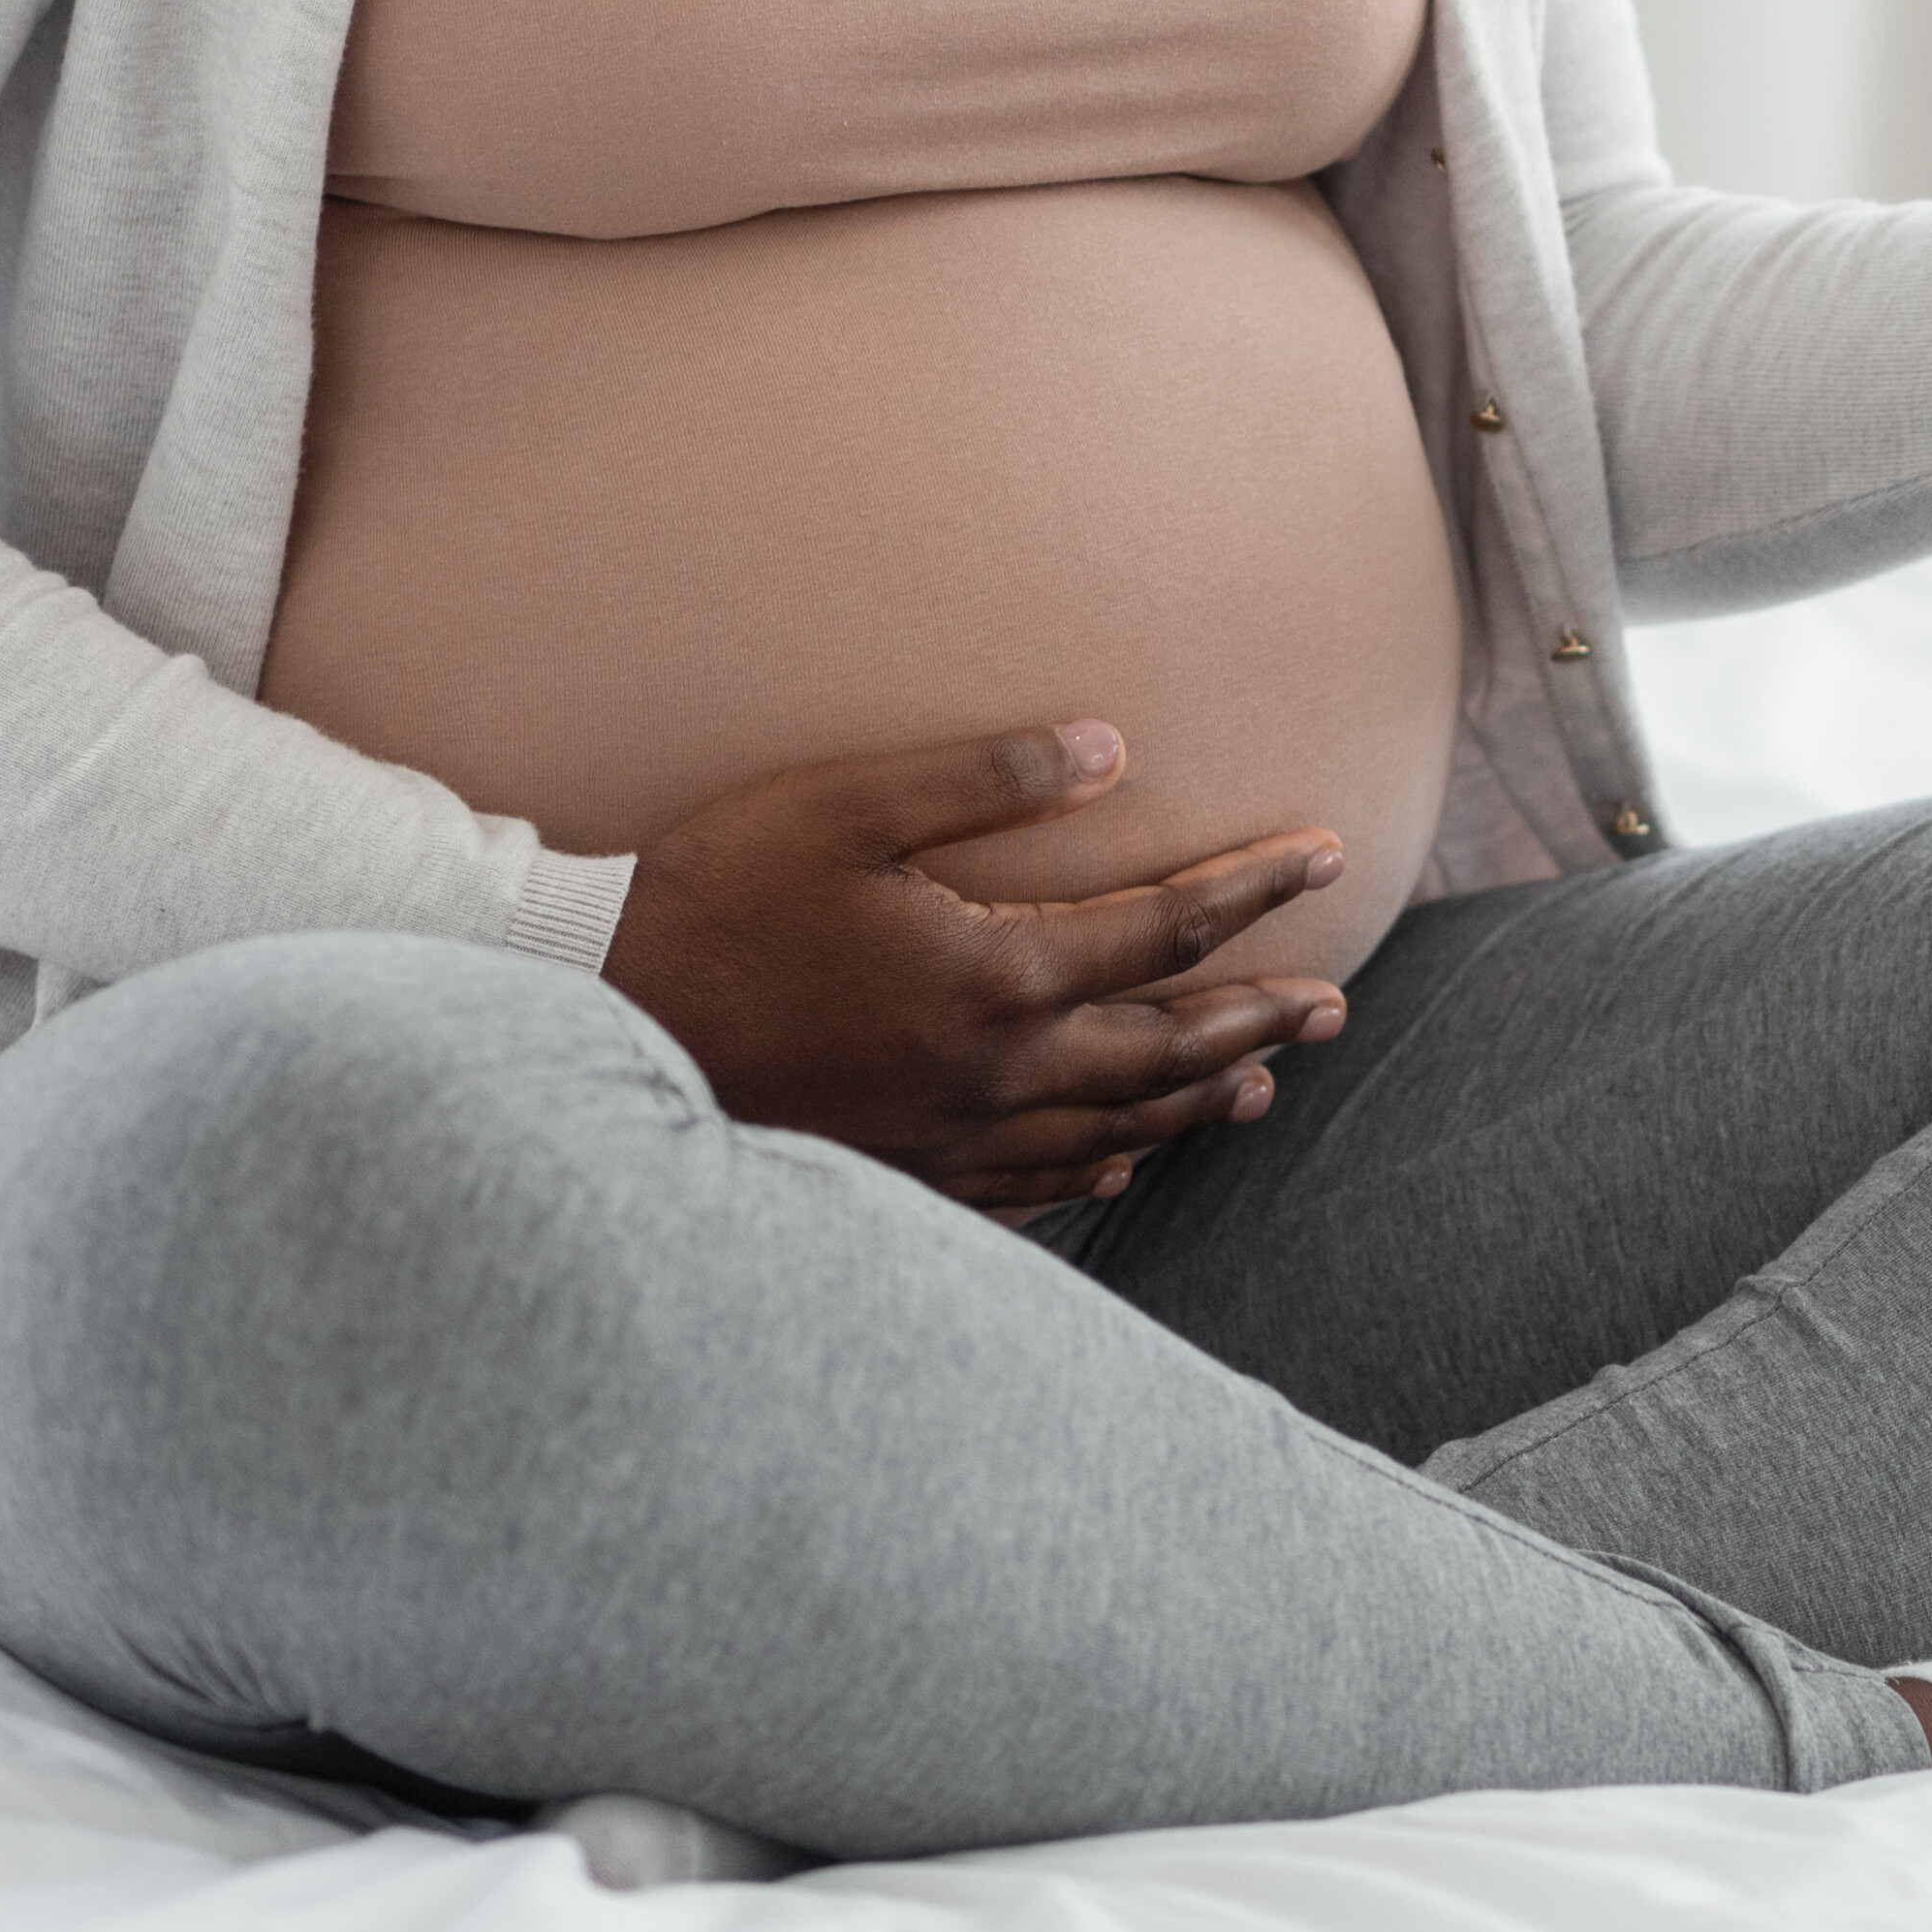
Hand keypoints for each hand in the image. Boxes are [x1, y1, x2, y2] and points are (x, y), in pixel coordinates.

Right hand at [603, 719, 1352, 1211]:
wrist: (596, 1020)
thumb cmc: (718, 895)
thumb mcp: (849, 807)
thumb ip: (988, 779)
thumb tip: (1112, 746)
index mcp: (996, 974)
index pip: (1168, 928)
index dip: (1259, 891)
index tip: (1332, 856)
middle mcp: (993, 1071)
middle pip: (1165, 1048)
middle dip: (1259, 1020)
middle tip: (1334, 1007)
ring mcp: (949, 1137)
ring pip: (1112, 1129)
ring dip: (1197, 1103)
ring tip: (1264, 1085)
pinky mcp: (901, 1174)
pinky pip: (1030, 1185)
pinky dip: (1096, 1172)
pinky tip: (1123, 1166)